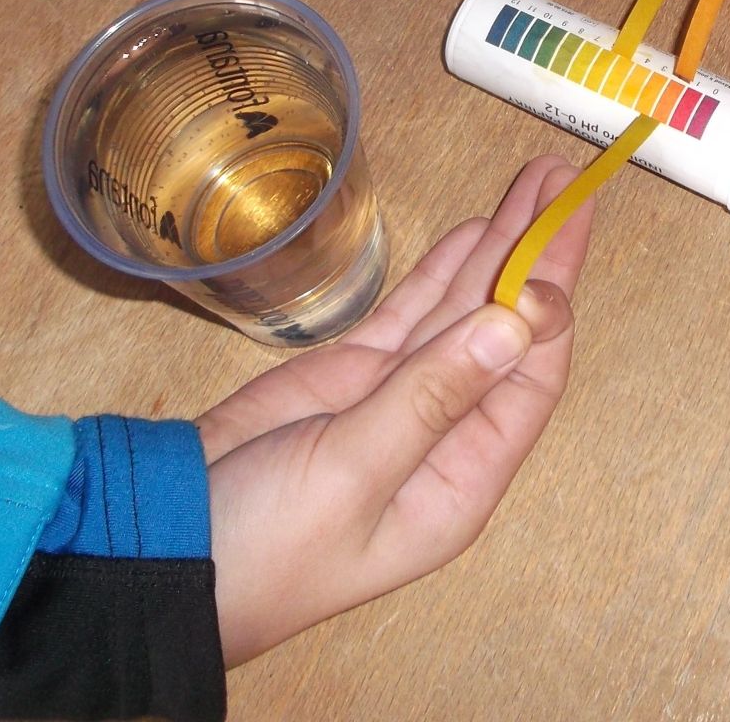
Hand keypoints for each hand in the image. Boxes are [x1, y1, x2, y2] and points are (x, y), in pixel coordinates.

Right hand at [198, 156, 591, 664]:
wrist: (162, 551)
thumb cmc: (262, 546)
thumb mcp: (348, 472)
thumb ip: (429, 395)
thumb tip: (513, 326)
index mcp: (460, 478)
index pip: (531, 375)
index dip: (552, 301)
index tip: (563, 229)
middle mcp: (443, 435)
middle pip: (508, 332)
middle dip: (537, 256)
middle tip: (567, 177)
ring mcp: (396, 401)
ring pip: (463, 312)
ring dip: (499, 250)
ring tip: (539, 183)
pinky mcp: (350, 376)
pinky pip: (413, 314)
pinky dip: (443, 272)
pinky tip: (477, 232)